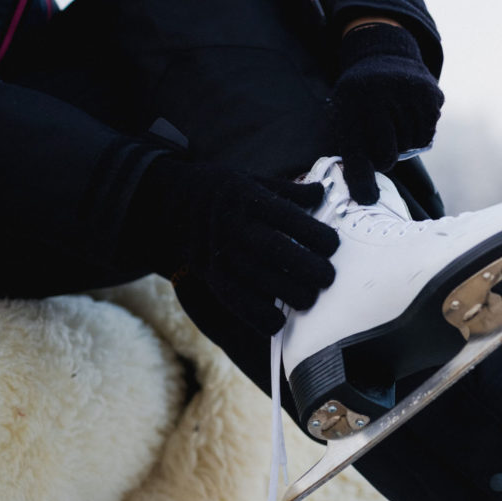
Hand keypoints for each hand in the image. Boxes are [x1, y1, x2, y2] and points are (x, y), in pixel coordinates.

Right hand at [123, 155, 339, 335]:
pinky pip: (237, 301)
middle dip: (309, 268)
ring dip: (291, 295)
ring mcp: (221, 253)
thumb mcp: (251, 179)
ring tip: (310, 299)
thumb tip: (323, 192)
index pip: (291, 219)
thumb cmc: (222, 190)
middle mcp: (236, 226)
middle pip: (278, 252)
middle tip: (328, 277)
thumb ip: (288, 190)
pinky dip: (260, 316)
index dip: (317, 236)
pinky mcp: (212, 276)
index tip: (332, 245)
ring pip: (261, 280)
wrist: (169, 203)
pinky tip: (279, 321)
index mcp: (249, 199)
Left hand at [331, 20, 443, 203]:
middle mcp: (379, 91)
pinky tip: (410, 116)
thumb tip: (366, 199)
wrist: (384, 55)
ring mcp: (407, 90)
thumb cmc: (360, 99)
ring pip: (411, 144)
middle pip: (389, 152)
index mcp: (351, 98)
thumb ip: (353, 156)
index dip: (363, 176)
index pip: (359, 149)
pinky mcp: (430, 93)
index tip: (368, 197)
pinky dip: (420, 133)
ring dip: (405, 143)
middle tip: (383, 146)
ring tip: (395, 125)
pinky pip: (428, 133)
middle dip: (386, 157)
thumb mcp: (345, 117)